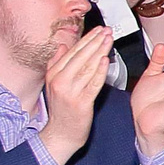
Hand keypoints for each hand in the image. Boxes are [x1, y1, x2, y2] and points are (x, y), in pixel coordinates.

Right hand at [39, 26, 113, 164]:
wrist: (61, 134)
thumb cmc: (61, 110)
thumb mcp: (54, 84)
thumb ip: (57, 64)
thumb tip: (63, 47)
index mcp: (54, 74)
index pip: (72, 52)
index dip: (86, 39)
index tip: (97, 30)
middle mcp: (60, 81)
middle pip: (80, 56)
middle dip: (95, 41)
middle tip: (106, 30)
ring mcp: (70, 91)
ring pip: (88, 66)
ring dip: (100, 51)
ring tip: (109, 39)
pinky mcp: (81, 102)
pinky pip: (93, 83)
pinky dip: (99, 71)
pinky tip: (106, 60)